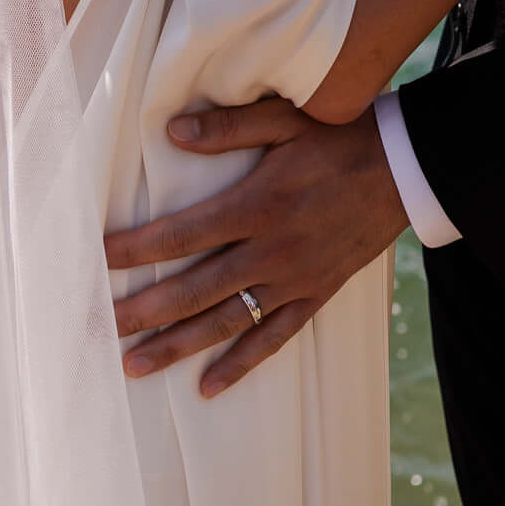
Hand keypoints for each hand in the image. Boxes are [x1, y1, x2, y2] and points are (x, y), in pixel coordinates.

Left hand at [104, 102, 404, 395]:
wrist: (405, 169)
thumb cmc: (342, 135)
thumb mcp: (287, 118)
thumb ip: (230, 126)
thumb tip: (173, 131)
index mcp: (258, 204)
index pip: (183, 234)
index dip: (137, 248)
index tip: (99, 259)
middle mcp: (271, 250)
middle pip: (195, 288)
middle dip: (144, 310)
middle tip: (100, 328)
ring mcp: (294, 279)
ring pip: (226, 322)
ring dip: (178, 346)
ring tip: (135, 365)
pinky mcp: (315, 295)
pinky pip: (273, 338)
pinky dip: (240, 365)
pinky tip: (208, 387)